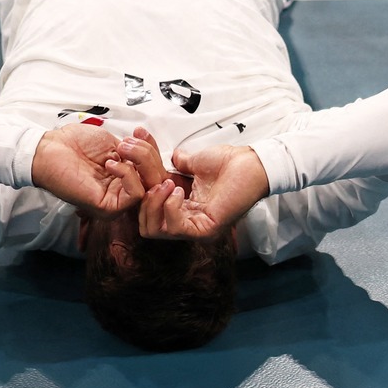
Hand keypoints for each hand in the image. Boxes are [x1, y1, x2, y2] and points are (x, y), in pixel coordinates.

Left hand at [30, 123, 146, 216]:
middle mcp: (122, 191)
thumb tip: (150, 155)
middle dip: (148, 155)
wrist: (49, 149)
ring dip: (140, 163)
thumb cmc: (74, 144)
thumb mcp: (113, 144)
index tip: (140, 133)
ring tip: (119, 151)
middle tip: (129, 143)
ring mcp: (116, 200)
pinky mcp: (108, 207)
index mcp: (124, 177)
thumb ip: (134, 153)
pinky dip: (129, 176)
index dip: (153, 150)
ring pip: (149, 187)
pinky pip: (135, 194)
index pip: (153, 170)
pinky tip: (111, 164)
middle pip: (156, 180)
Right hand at [137, 141, 270, 242]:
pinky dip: (170, 207)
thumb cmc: (229, 163)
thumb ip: (176, 165)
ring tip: (168, 184)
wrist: (251, 164)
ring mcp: (195, 229)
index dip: (139, 185)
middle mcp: (186, 222)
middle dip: (142, 198)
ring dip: (155, 203)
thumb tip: (167, 156)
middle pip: (146, 225)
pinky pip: (174, 228)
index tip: (136, 162)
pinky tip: (179, 190)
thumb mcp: (193, 162)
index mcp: (182, 207)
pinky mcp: (205, 230)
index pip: (147, 207)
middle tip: (154, 179)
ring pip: (154, 230)